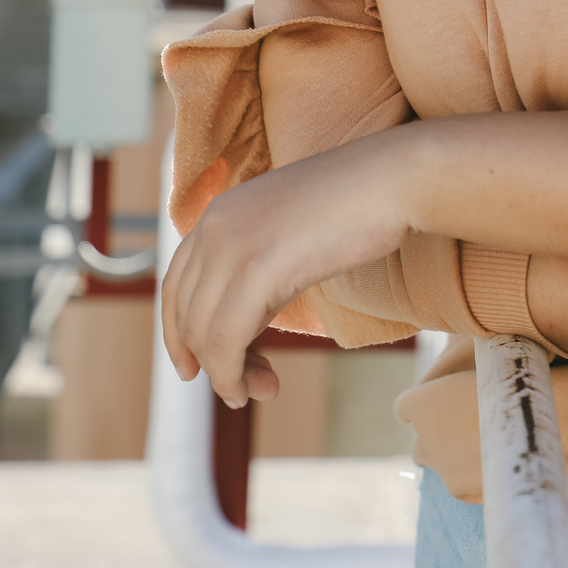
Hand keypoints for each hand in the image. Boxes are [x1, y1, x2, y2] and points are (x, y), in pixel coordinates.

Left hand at [161, 135, 414, 405]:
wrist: (393, 177)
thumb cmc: (357, 206)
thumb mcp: (289, 232)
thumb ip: (258, 264)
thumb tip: (245, 321)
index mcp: (220, 211)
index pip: (175, 284)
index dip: (177, 334)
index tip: (196, 369)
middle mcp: (215, 225)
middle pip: (186, 314)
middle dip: (211, 361)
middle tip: (248, 388)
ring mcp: (232, 245)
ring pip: (204, 334)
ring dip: (225, 375)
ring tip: (258, 390)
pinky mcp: (257, 268)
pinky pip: (225, 340)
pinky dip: (231, 375)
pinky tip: (257, 387)